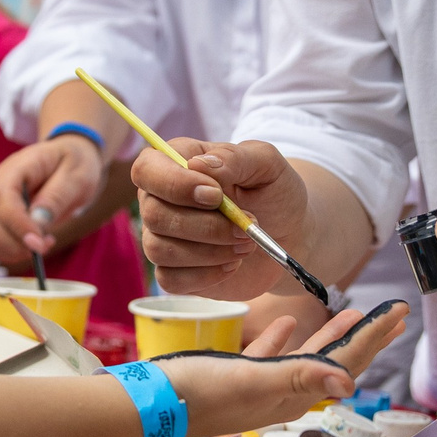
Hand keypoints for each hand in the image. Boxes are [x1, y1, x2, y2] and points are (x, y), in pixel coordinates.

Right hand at [0, 134, 106, 261]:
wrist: (68, 162)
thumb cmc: (74, 165)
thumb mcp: (77, 176)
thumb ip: (57, 197)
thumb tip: (38, 223)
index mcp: (18, 167)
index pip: (1, 195)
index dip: (16, 224)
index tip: (37, 244)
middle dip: (10, 244)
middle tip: (41, 249)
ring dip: (2, 251)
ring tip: (37, 248)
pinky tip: (19, 251)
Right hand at [133, 138, 309, 297]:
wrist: (289, 235)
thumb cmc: (273, 193)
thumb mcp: (266, 164)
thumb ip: (235, 157)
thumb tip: (199, 165)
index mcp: (175, 162)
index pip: (147, 169)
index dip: (175, 184)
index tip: (216, 195)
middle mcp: (159, 199)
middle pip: (154, 214)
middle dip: (206, 225)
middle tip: (245, 226)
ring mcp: (163, 237)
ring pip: (159, 249)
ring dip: (210, 251)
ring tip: (245, 244)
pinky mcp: (173, 272)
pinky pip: (171, 280)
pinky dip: (208, 274)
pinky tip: (232, 263)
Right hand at [159, 302, 407, 436]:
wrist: (151, 407)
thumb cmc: (200, 392)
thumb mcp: (253, 381)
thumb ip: (300, 376)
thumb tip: (351, 381)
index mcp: (293, 392)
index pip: (345, 361)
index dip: (373, 336)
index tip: (398, 311)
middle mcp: (283, 393)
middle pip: (336, 361)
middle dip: (366, 337)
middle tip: (394, 315)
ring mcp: (259, 386)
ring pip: (307, 357)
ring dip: (332, 336)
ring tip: (353, 314)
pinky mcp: (235, 376)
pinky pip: (269, 355)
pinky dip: (284, 337)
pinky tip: (287, 321)